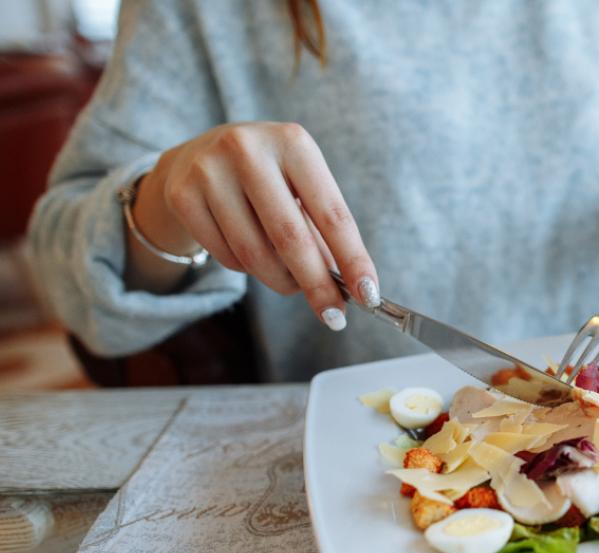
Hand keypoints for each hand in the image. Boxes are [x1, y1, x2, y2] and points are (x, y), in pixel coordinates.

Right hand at [130, 122, 377, 330]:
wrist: (196, 158)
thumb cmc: (268, 179)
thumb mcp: (300, 188)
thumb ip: (323, 231)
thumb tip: (352, 287)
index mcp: (293, 142)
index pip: (332, 213)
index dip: (353, 259)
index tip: (369, 295)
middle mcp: (248, 149)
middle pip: (291, 237)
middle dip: (317, 284)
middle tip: (334, 316)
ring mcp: (209, 170)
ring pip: (254, 253)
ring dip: (281, 280)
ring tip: (293, 282)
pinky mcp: (182, 195)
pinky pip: (226, 256)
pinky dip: (247, 269)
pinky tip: (251, 256)